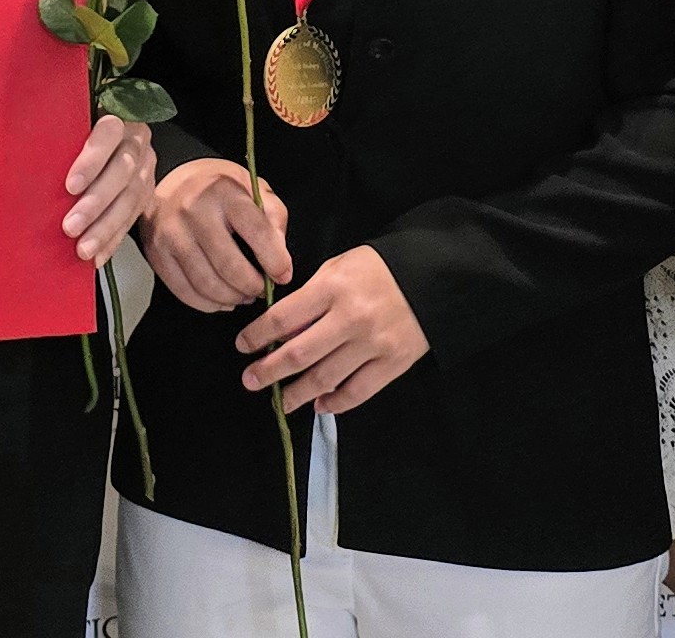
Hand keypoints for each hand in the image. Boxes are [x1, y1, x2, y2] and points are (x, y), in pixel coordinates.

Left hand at [64, 116, 156, 263]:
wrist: (109, 141)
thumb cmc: (73, 132)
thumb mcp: (66, 124)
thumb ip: (52, 133)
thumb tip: (10, 150)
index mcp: (116, 117)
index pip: (109, 132)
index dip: (91, 160)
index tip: (70, 185)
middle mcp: (135, 142)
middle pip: (121, 172)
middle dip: (95, 203)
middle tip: (70, 226)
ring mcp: (144, 168)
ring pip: (129, 199)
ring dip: (104, 228)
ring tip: (83, 249)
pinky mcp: (145, 193)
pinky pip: (131, 219)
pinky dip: (112, 240)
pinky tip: (96, 255)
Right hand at [143, 158, 292, 310]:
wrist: (172, 181)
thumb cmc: (219, 190)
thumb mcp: (253, 189)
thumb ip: (273, 220)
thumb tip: (279, 262)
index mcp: (224, 191)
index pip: (257, 232)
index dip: (275, 261)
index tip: (283, 275)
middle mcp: (194, 210)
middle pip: (229, 266)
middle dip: (253, 286)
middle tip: (262, 289)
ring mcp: (171, 233)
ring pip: (207, 284)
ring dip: (232, 298)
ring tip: (243, 295)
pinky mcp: (156, 253)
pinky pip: (185, 292)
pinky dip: (208, 304)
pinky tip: (221, 300)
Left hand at [234, 244, 427, 413]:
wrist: (432, 277)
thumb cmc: (376, 270)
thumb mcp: (337, 268)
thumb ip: (309, 297)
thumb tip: (282, 333)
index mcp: (332, 288)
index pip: (283, 318)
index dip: (257, 335)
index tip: (243, 346)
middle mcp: (350, 318)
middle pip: (298, 354)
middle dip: (268, 371)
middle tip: (250, 381)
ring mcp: (373, 344)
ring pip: (326, 378)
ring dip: (298, 394)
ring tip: (281, 401)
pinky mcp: (393, 364)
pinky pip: (357, 392)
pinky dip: (335, 403)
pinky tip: (320, 405)